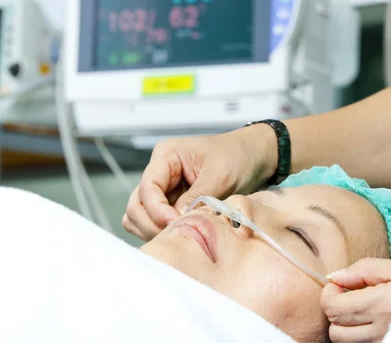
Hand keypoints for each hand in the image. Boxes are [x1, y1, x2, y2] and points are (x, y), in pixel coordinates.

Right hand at [123, 125, 276, 240]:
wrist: (253, 156)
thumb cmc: (237, 156)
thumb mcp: (220, 175)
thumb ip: (196, 198)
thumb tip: (177, 221)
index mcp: (167, 156)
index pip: (147, 188)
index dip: (158, 210)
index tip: (177, 224)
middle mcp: (159, 172)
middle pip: (136, 205)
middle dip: (153, 223)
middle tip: (179, 235)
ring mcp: (164, 188)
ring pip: (140, 215)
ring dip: (154, 229)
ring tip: (181, 235)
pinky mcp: (171, 202)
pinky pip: (155, 220)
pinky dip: (162, 230)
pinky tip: (183, 233)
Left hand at [321, 258, 390, 342]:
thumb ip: (364, 271)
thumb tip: (336, 276)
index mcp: (385, 303)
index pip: (333, 309)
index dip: (330, 295)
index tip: (340, 287)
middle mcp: (387, 329)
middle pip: (336, 333)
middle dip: (337, 313)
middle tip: (351, 297)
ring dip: (352, 326)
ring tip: (369, 308)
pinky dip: (369, 336)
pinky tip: (383, 320)